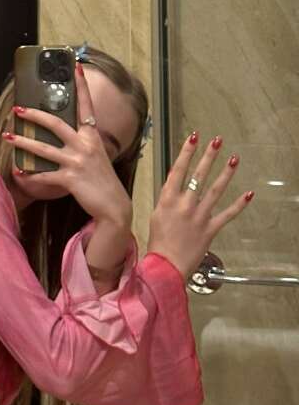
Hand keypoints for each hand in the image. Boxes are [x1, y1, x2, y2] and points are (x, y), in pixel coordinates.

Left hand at [3, 63, 133, 228]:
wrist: (115, 208)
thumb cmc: (104, 182)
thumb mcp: (98, 158)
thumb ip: (84, 145)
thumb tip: (68, 137)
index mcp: (92, 137)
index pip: (86, 107)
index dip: (81, 87)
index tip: (76, 67)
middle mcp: (85, 145)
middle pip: (56, 124)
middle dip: (35, 115)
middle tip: (18, 109)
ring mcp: (78, 161)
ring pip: (44, 148)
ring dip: (23, 142)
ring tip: (8, 137)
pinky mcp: (71, 179)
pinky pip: (44, 176)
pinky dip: (30, 175)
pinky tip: (18, 173)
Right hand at [146, 131, 252, 282]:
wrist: (166, 266)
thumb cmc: (158, 242)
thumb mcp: (157, 214)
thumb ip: (167, 197)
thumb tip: (175, 179)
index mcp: (168, 199)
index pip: (179, 170)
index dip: (186, 152)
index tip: (194, 137)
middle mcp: (185, 204)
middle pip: (199, 175)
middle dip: (209, 156)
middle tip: (217, 141)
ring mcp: (200, 216)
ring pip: (215, 190)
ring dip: (226, 173)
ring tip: (234, 159)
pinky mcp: (211, 228)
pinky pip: (227, 214)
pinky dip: (239, 204)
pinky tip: (248, 194)